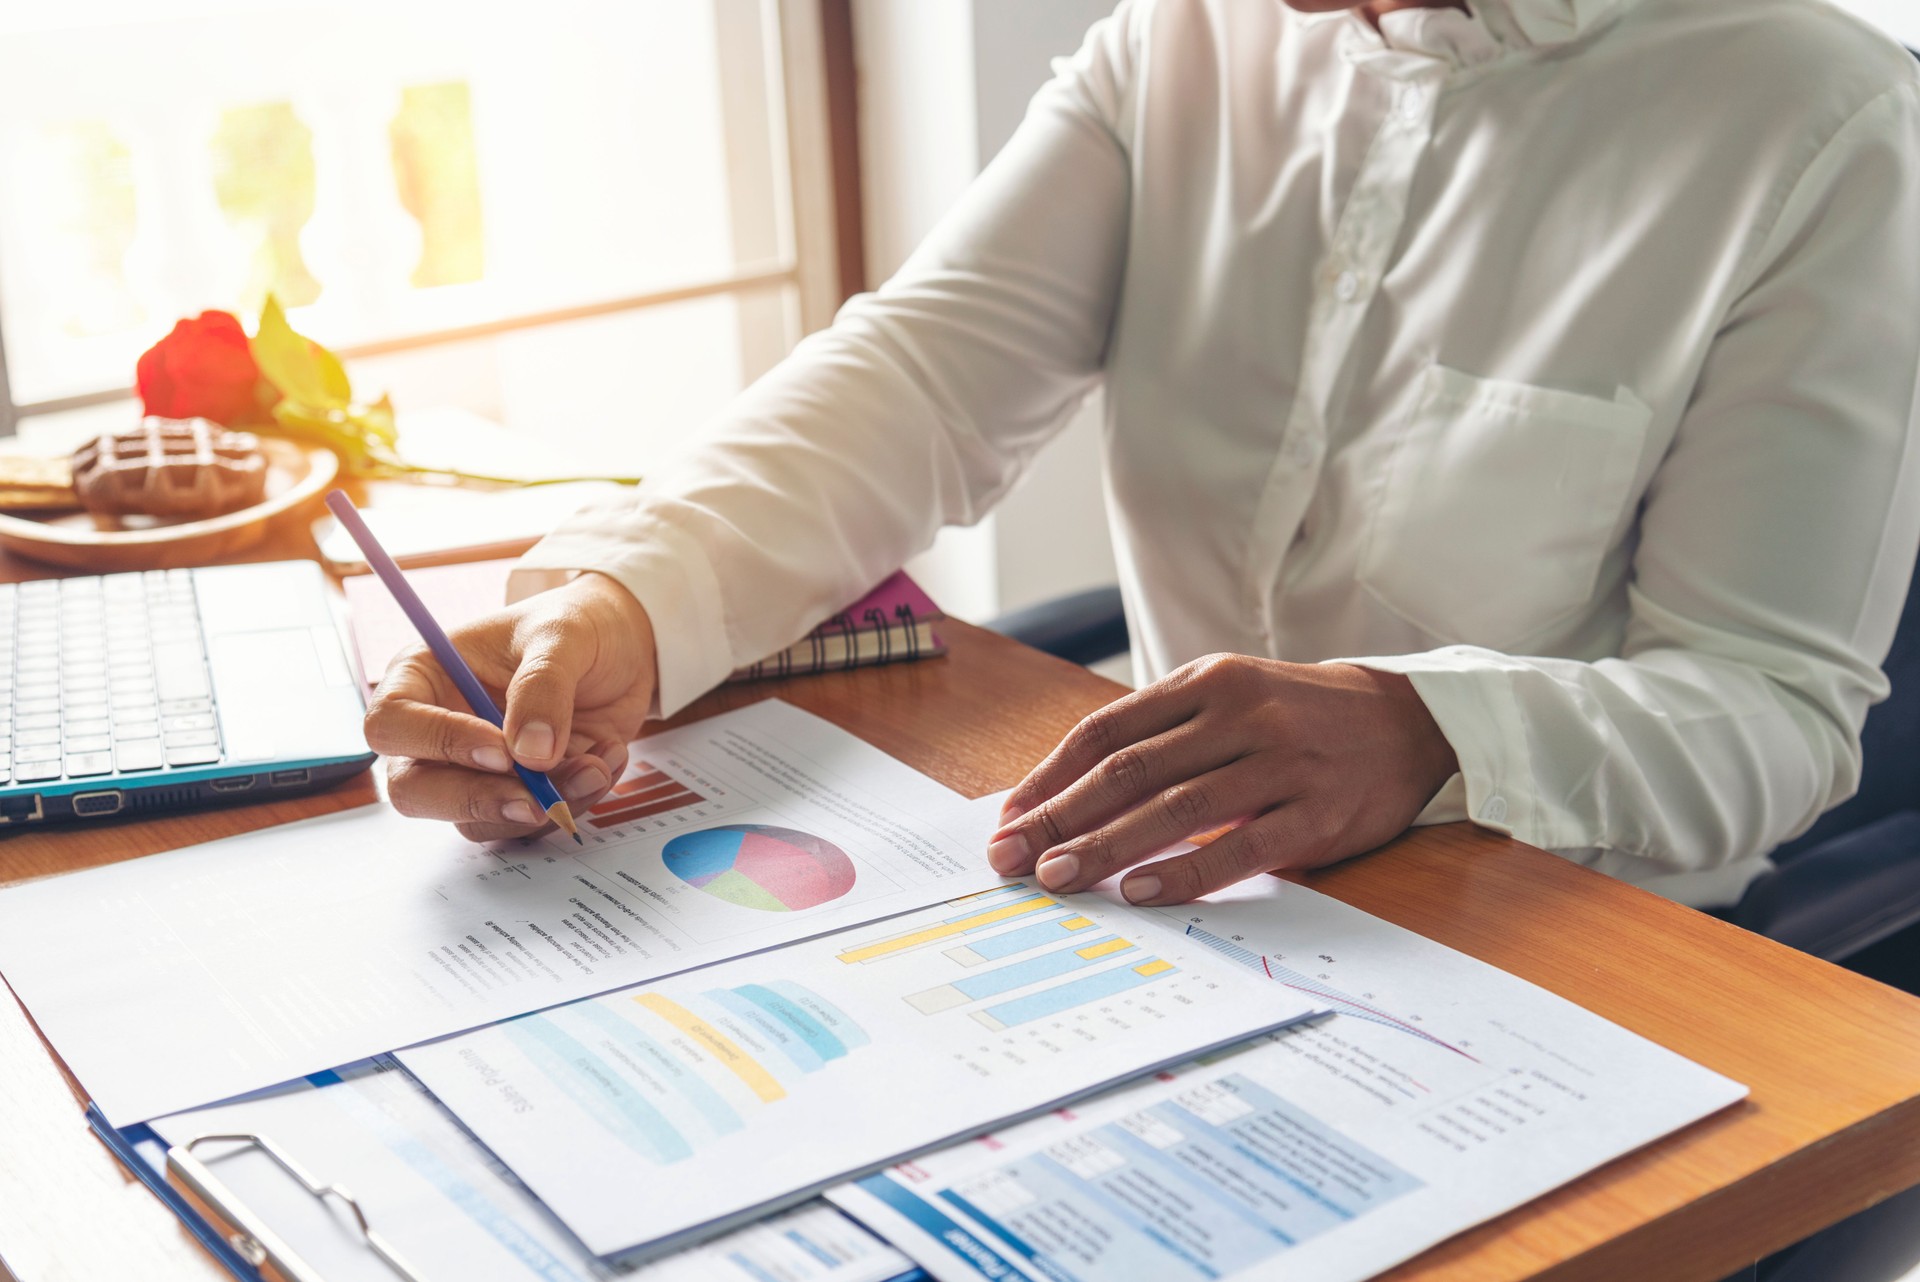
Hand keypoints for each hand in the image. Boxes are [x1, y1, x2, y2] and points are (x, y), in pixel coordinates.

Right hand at [363, 572, 657, 841]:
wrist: (624, 646)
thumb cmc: (576, 624)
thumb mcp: (562, 636)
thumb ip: (542, 686)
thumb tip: (530, 754)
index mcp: (425, 677)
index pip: (391, 724)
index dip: (438, 744)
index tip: (501, 751)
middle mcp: (437, 730)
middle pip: (414, 790)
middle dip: (477, 800)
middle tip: (536, 799)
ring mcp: (475, 768)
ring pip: (473, 819)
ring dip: (537, 806)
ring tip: (595, 766)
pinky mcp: (516, 792)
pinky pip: (525, 823)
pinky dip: (570, 804)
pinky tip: (604, 763)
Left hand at [985, 655, 1457, 903]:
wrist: (1405, 720)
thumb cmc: (1294, 715)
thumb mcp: (1227, 697)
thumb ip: (1161, 734)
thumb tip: (1069, 794)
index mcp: (1206, 681)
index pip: (1107, 731)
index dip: (1051, 777)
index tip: (1009, 817)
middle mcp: (1239, 715)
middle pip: (1129, 771)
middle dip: (1060, 818)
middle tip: (1011, 857)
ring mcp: (1280, 764)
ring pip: (1175, 809)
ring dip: (1106, 847)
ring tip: (1057, 878)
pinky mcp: (1317, 814)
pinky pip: (1239, 848)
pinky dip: (1184, 872)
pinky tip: (1139, 891)